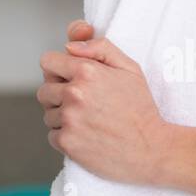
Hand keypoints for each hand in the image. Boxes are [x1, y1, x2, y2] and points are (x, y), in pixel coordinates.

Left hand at [37, 21, 168, 185]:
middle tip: (83, 103)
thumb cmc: (140, 108)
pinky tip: (86, 135)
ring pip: (48, 113)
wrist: (152, 149)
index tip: (71, 79)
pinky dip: (65, 136)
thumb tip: (69, 46)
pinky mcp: (67, 142)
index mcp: (87, 71)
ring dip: (62, 117)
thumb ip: (99, 47)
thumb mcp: (129, 68)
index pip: (47, 62)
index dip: (59, 70)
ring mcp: (69, 119)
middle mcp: (74, 93)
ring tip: (88, 121)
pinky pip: (52, 135)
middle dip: (58, 94)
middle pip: (44, 89)